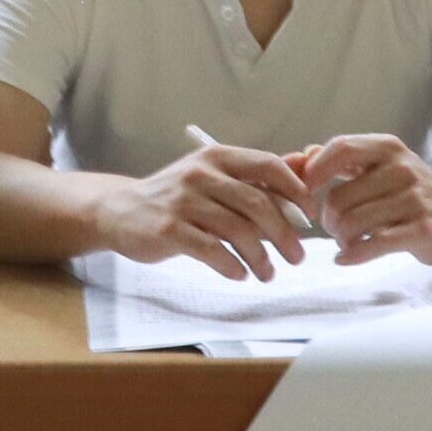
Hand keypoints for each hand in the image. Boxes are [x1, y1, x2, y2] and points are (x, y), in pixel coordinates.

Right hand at [96, 144, 316, 281]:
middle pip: (258, 204)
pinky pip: (211, 250)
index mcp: (218, 157)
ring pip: (237, 230)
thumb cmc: (178, 198)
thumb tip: (307, 164)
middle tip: (297, 257)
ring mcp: (183, 201)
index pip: (269, 166)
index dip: (296, 190)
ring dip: (260, 257)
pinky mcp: (168, 229)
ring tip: (266, 273)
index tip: (311, 216)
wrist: (121, 210)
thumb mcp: (215, 176)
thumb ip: (258, 175)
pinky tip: (239, 274)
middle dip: (284, 234)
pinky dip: (232, 265)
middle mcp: (202, 174)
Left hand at [299, 136, 431, 267]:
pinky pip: (374, 244)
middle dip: (328, 218)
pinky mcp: (423, 229)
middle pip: (340, 195)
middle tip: (333, 227)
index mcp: (388, 148)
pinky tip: (345, 257)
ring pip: (353, 222)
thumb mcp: (380, 167)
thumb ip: (340, 161)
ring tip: (346, 240)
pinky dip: (353, 255)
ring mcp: (415, 199)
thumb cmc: (410, 192)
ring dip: (340, 238)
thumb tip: (299, 158)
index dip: (315, 171)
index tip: (303, 192)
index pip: (341, 149)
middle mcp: (402, 168)